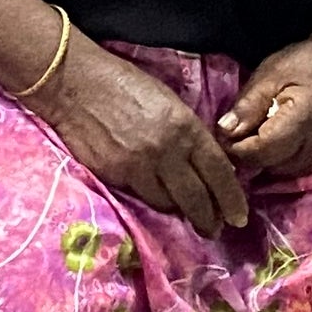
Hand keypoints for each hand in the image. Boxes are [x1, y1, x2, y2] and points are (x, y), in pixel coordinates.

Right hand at [27, 33, 249, 234]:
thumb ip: (189, 134)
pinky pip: (139, 196)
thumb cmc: (124, 83)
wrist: (73, 82)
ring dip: (177, 210)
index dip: (232, 200)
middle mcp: (165, 151)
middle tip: (213, 229)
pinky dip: (149, 198)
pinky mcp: (113, 176)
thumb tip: (207, 166)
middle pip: (196, 199)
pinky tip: (152, 195)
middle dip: (208, 219)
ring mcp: (137, 167)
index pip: (219, 173)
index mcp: (185, 127)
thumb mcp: (169, 102)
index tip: (238, 217)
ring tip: (182, 213)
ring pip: (167, 204)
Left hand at [216, 0, 311, 180]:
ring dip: (274, 160)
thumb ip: (248, 104)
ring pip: (295, 172)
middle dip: (254, 156)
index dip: (238, 150)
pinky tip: (286, 140)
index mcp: (305, 119)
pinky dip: (294, 159)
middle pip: (278, 167)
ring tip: (261, 138)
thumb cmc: (310, 59)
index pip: (264, 152)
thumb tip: (225, 132)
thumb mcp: (271, 72)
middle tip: (238, 139)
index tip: (222, 140)